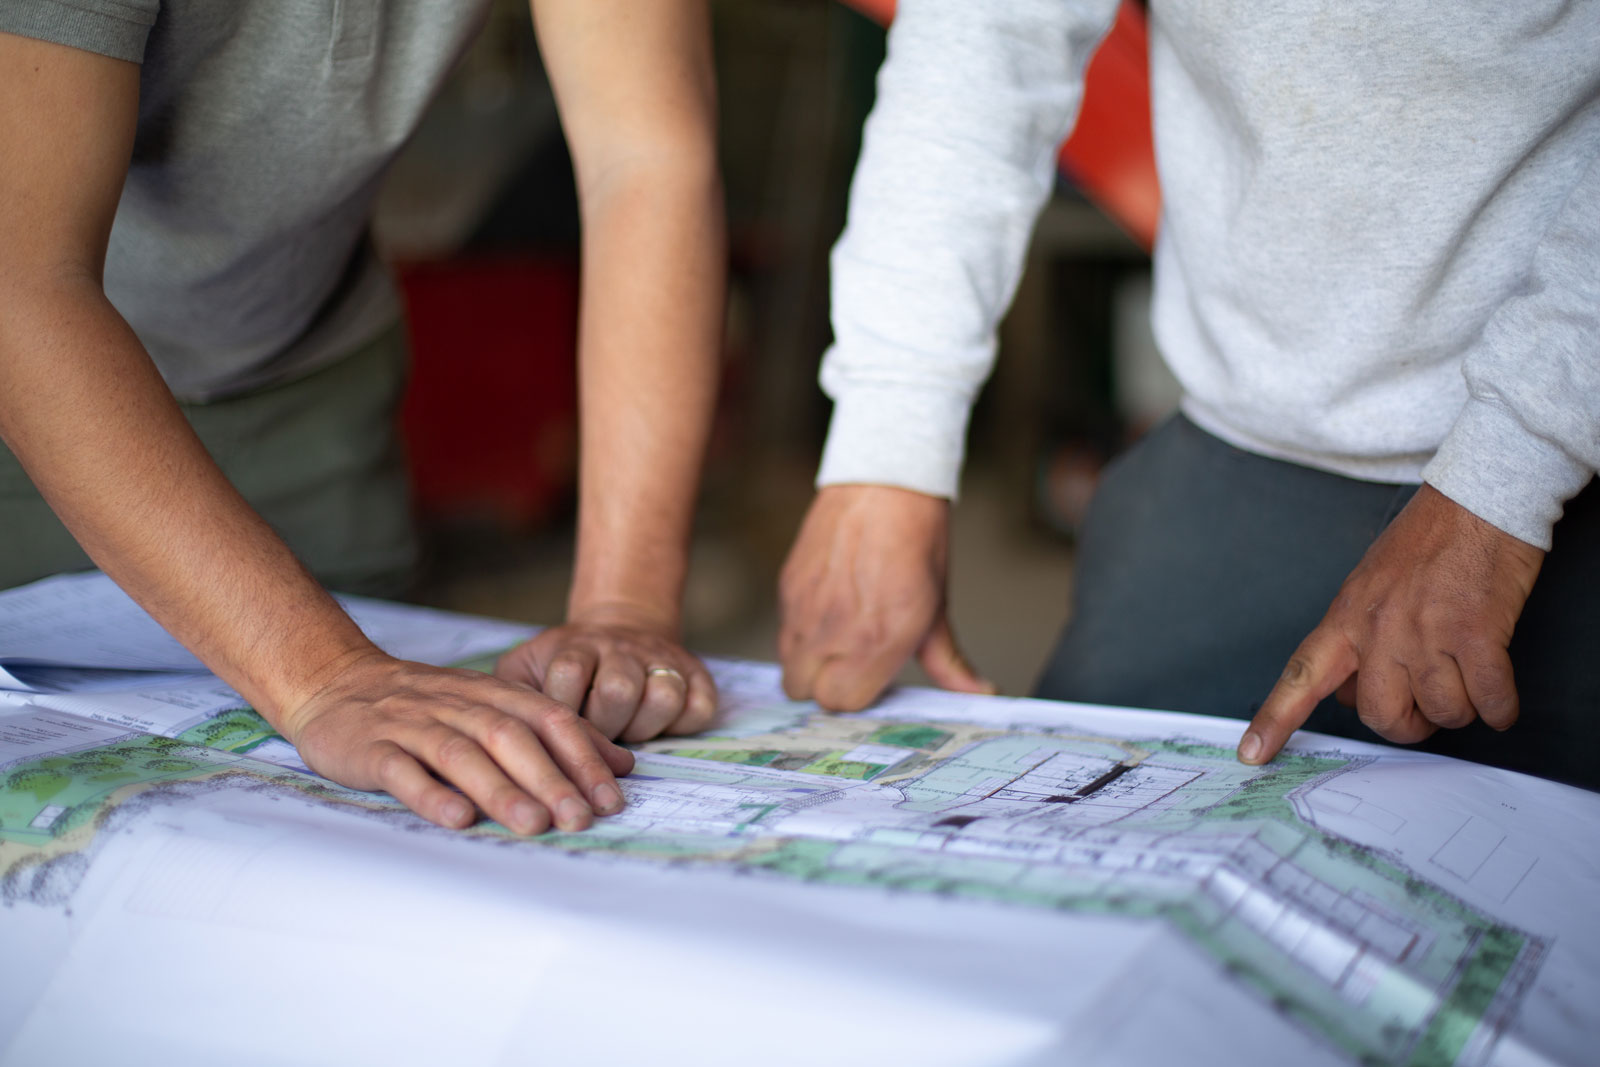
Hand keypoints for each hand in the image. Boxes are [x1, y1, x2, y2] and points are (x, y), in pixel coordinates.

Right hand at [280, 649, 634, 834]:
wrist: (335, 681)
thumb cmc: (427, 704)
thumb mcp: (492, 705)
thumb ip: (554, 731)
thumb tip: (622, 764)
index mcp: (492, 694)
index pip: (548, 719)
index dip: (583, 756)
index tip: (611, 798)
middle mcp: (457, 705)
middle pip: (511, 737)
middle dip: (551, 779)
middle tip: (579, 820)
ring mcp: (413, 725)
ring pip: (462, 754)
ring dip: (501, 791)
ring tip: (533, 826)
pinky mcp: (372, 748)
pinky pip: (403, 770)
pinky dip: (431, 795)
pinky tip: (457, 820)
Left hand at [495, 615, 716, 742]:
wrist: (619, 626)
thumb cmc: (560, 666)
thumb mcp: (523, 670)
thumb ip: (507, 696)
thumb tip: (494, 738)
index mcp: (573, 646)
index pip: (569, 673)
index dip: (563, 712)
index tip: (556, 733)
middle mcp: (619, 647)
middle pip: (619, 690)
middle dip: (605, 727)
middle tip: (596, 739)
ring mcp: (660, 659)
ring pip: (663, 696)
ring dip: (643, 726)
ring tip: (626, 732)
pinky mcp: (696, 674)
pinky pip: (700, 707)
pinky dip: (682, 724)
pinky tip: (659, 726)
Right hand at [779, 484, 994, 711]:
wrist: (884, 483)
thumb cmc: (916, 540)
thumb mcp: (938, 607)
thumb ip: (949, 662)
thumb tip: (979, 693)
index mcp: (878, 640)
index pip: (843, 702)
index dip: (859, 695)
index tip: (874, 678)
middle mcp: (835, 629)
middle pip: (807, 692)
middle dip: (828, 685)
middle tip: (853, 664)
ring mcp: (804, 608)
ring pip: (788, 664)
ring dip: (810, 662)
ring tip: (839, 638)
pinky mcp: (787, 586)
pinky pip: (783, 629)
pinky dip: (800, 632)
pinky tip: (828, 609)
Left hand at [1239, 485, 1544, 764]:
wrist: (1477, 501)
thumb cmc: (1426, 542)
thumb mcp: (1369, 586)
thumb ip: (1357, 641)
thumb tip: (1352, 695)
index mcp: (1346, 618)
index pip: (1301, 675)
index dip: (1275, 719)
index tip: (1252, 754)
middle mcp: (1379, 630)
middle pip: (1383, 716)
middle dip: (1410, 725)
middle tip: (1426, 708)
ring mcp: (1426, 632)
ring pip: (1440, 711)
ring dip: (1459, 709)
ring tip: (1466, 680)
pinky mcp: (1476, 633)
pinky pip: (1487, 699)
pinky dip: (1498, 708)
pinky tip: (1499, 698)